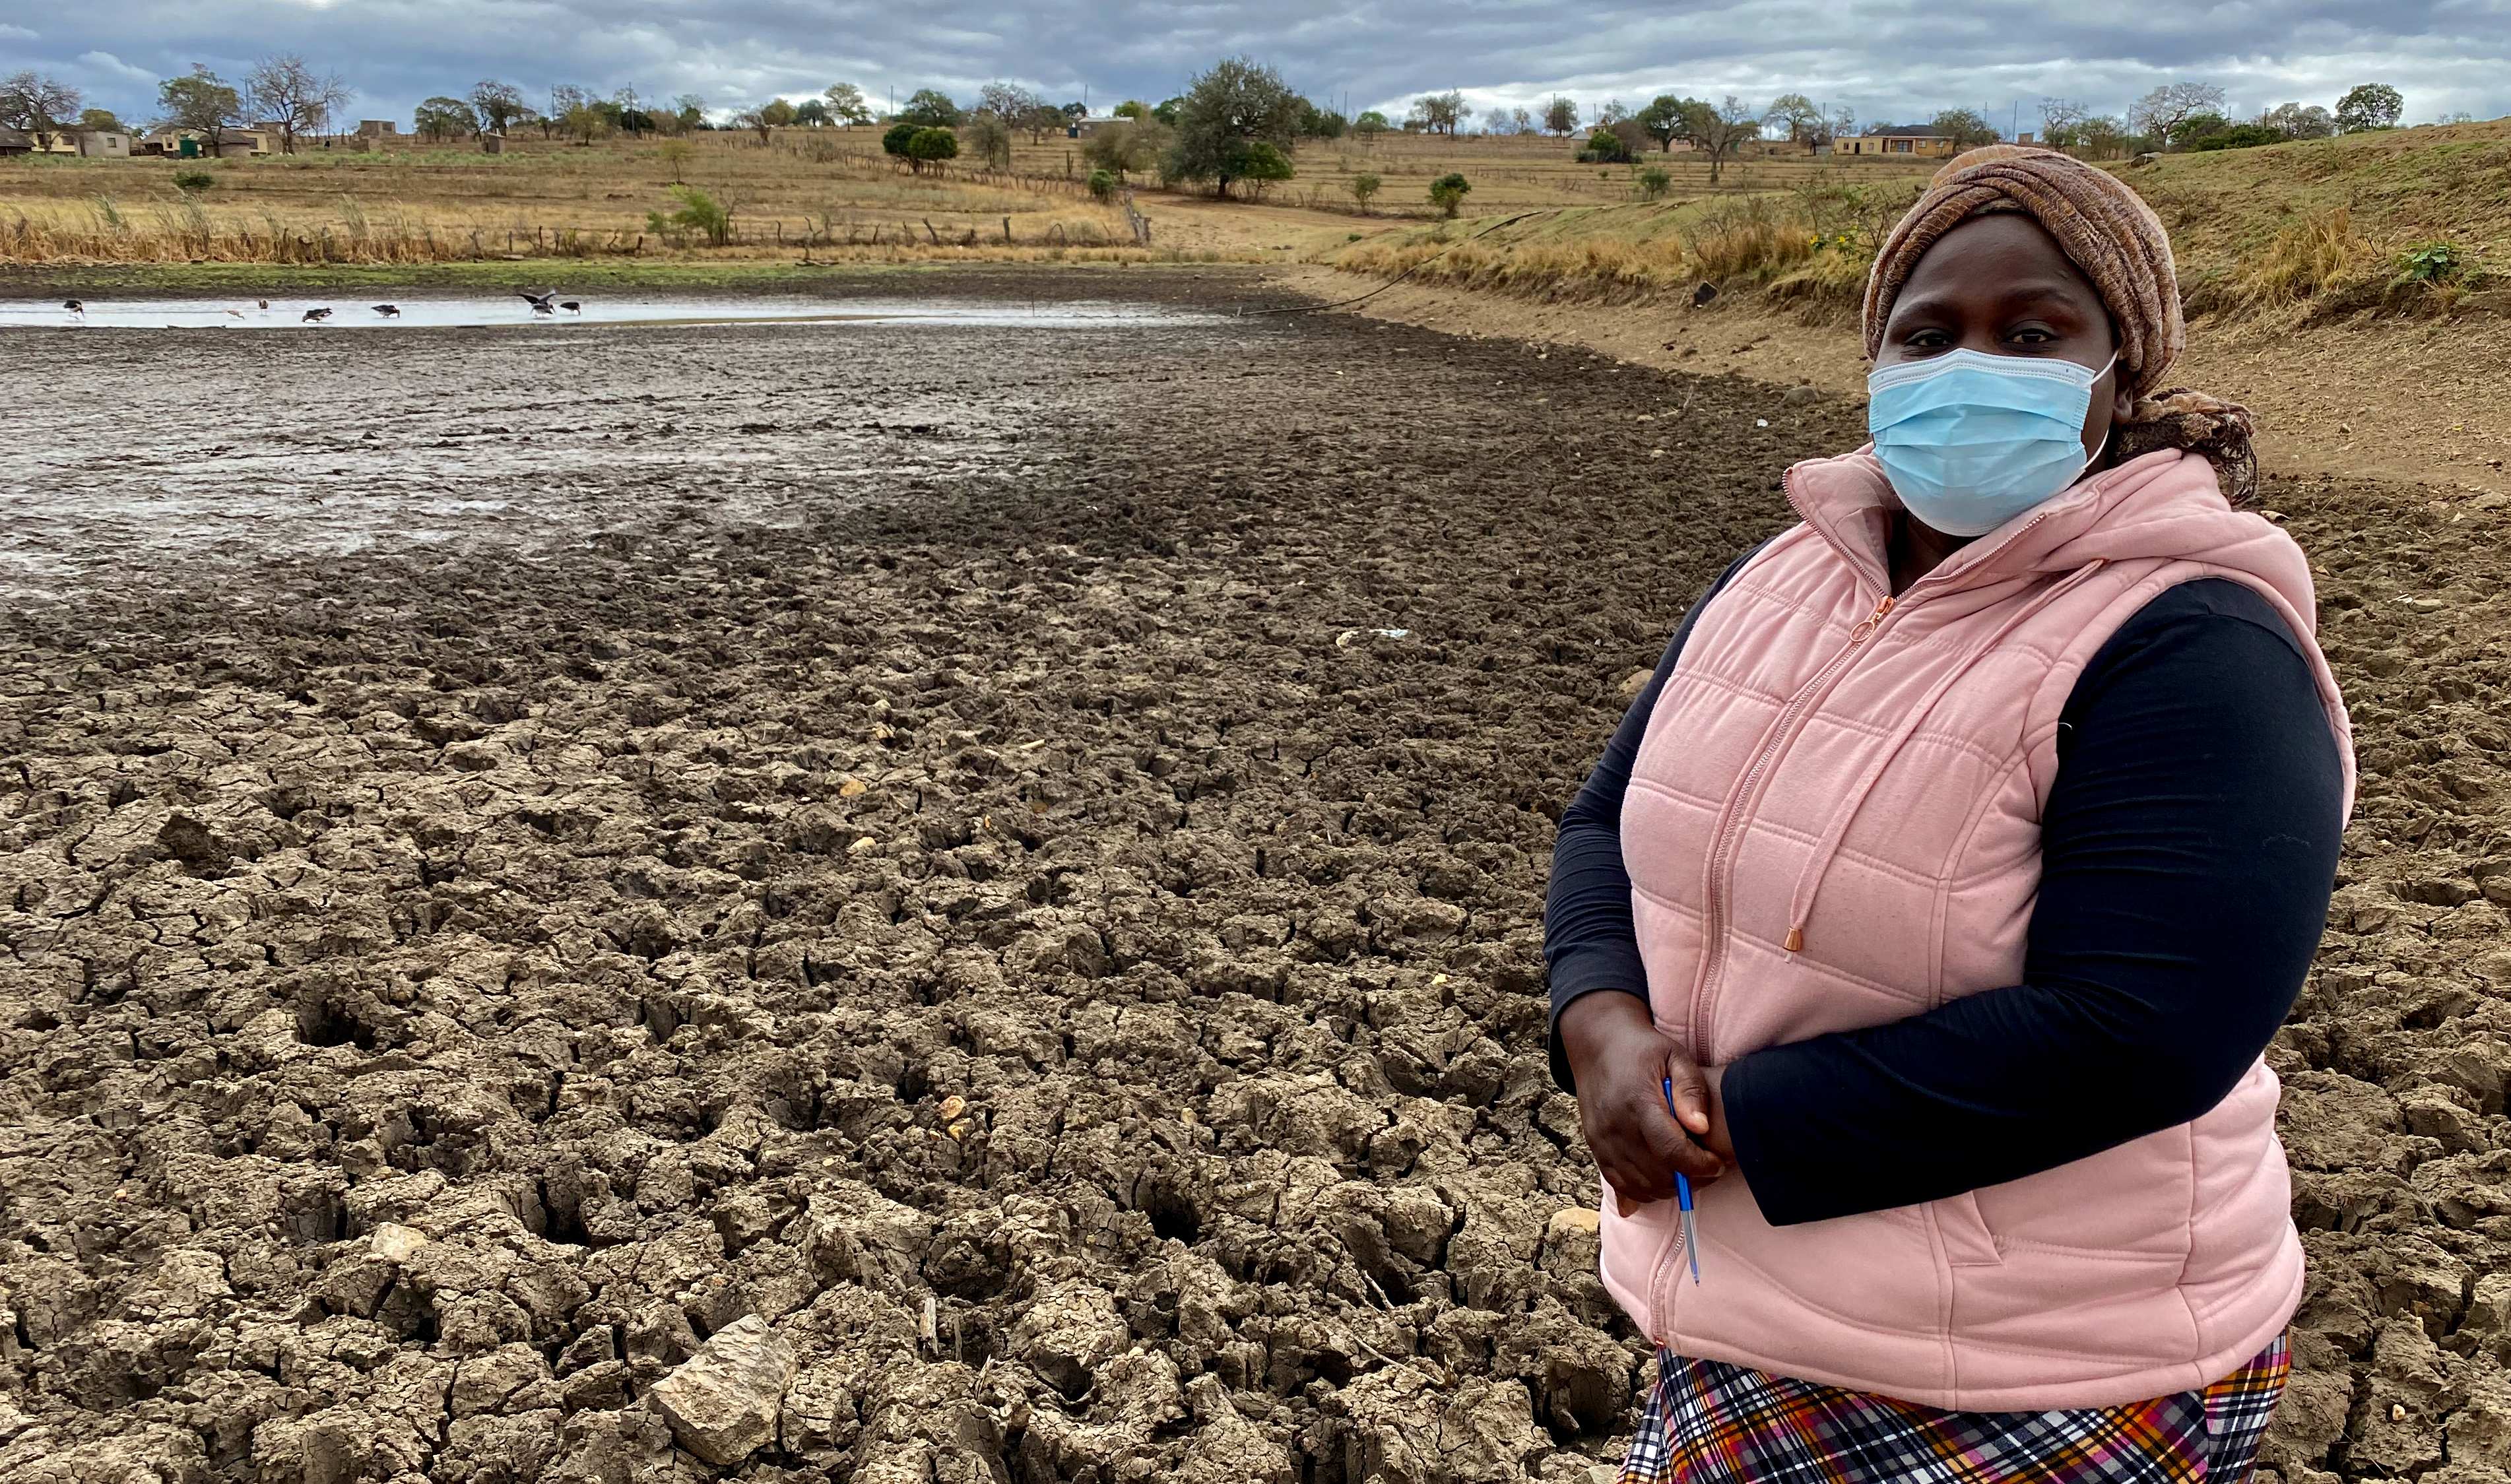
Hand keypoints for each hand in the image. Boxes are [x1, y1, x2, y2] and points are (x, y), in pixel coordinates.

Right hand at [1557, 992, 1725, 1216]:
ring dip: (1669, 1188)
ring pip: (1640, 1186)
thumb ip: (1691, 1089)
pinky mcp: (1594, 1148)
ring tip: (1687, 1172)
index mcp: (1637, 1102)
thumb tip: (1701, 1127)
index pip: (1671, 1151)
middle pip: (1657, 1175)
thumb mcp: (1675, 1056)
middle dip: (1690, 1180)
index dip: (1699, 1165)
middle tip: (1708, 1168)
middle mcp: (1615, 1126)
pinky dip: (1643, 1191)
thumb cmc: (1643, 1050)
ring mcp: (1601, 1141)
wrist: (1597, 1046)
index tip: (1717, 1163)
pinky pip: (1619, 1184)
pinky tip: (1661, 1182)